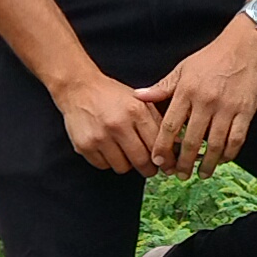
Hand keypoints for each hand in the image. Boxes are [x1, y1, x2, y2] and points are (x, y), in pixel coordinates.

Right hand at [54, 66, 168, 172]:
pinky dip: (109, 161)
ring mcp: (100, 136)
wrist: (79, 88)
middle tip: (149, 167)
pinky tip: (108, 148)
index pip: (157, 145)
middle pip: (141, 161)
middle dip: (149, 168)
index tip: (167, 165)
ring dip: (127, 164)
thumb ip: (158, 121)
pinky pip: (104, 166)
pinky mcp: (85, 145)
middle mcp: (118, 124)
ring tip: (125, 152)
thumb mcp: (139, 101)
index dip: (165, 160)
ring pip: (123, 167)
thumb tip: (177, 144)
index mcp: (136, 111)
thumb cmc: (111, 95)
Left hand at [145, 28, 256, 176]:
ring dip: (206, 164)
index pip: (170, 126)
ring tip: (200, 174)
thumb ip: (162, 87)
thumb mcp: (182, 69)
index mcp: (187, 91)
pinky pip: (236, 139)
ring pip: (214, 145)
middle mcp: (205, 102)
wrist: (244, 47)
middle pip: (191, 141)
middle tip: (178, 175)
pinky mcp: (245, 112)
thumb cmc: (210, 58)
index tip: (158, 162)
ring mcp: (227, 108)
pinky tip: (221, 160)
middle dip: (183, 162)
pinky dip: (228, 154)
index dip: (162, 147)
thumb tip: (138, 96)